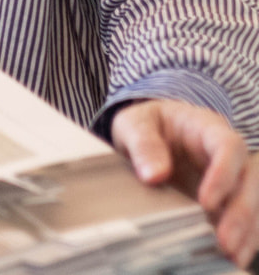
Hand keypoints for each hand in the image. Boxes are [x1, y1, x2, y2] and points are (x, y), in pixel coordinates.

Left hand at [111, 99, 258, 266]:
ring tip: (234, 256)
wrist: (148, 129)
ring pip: (253, 200)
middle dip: (241, 211)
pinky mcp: (226, 196)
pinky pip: (243, 215)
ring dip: (247, 229)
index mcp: (208, 128)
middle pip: (249, 179)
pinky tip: (236, 257)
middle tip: (225, 241)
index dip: (223, 174)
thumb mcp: (134, 124)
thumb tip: (154, 175)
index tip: (206, 202)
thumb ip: (144, 144)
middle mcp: (228, 153)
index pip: (228, 147)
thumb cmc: (145, 124)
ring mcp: (231, 175)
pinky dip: (243, 236)